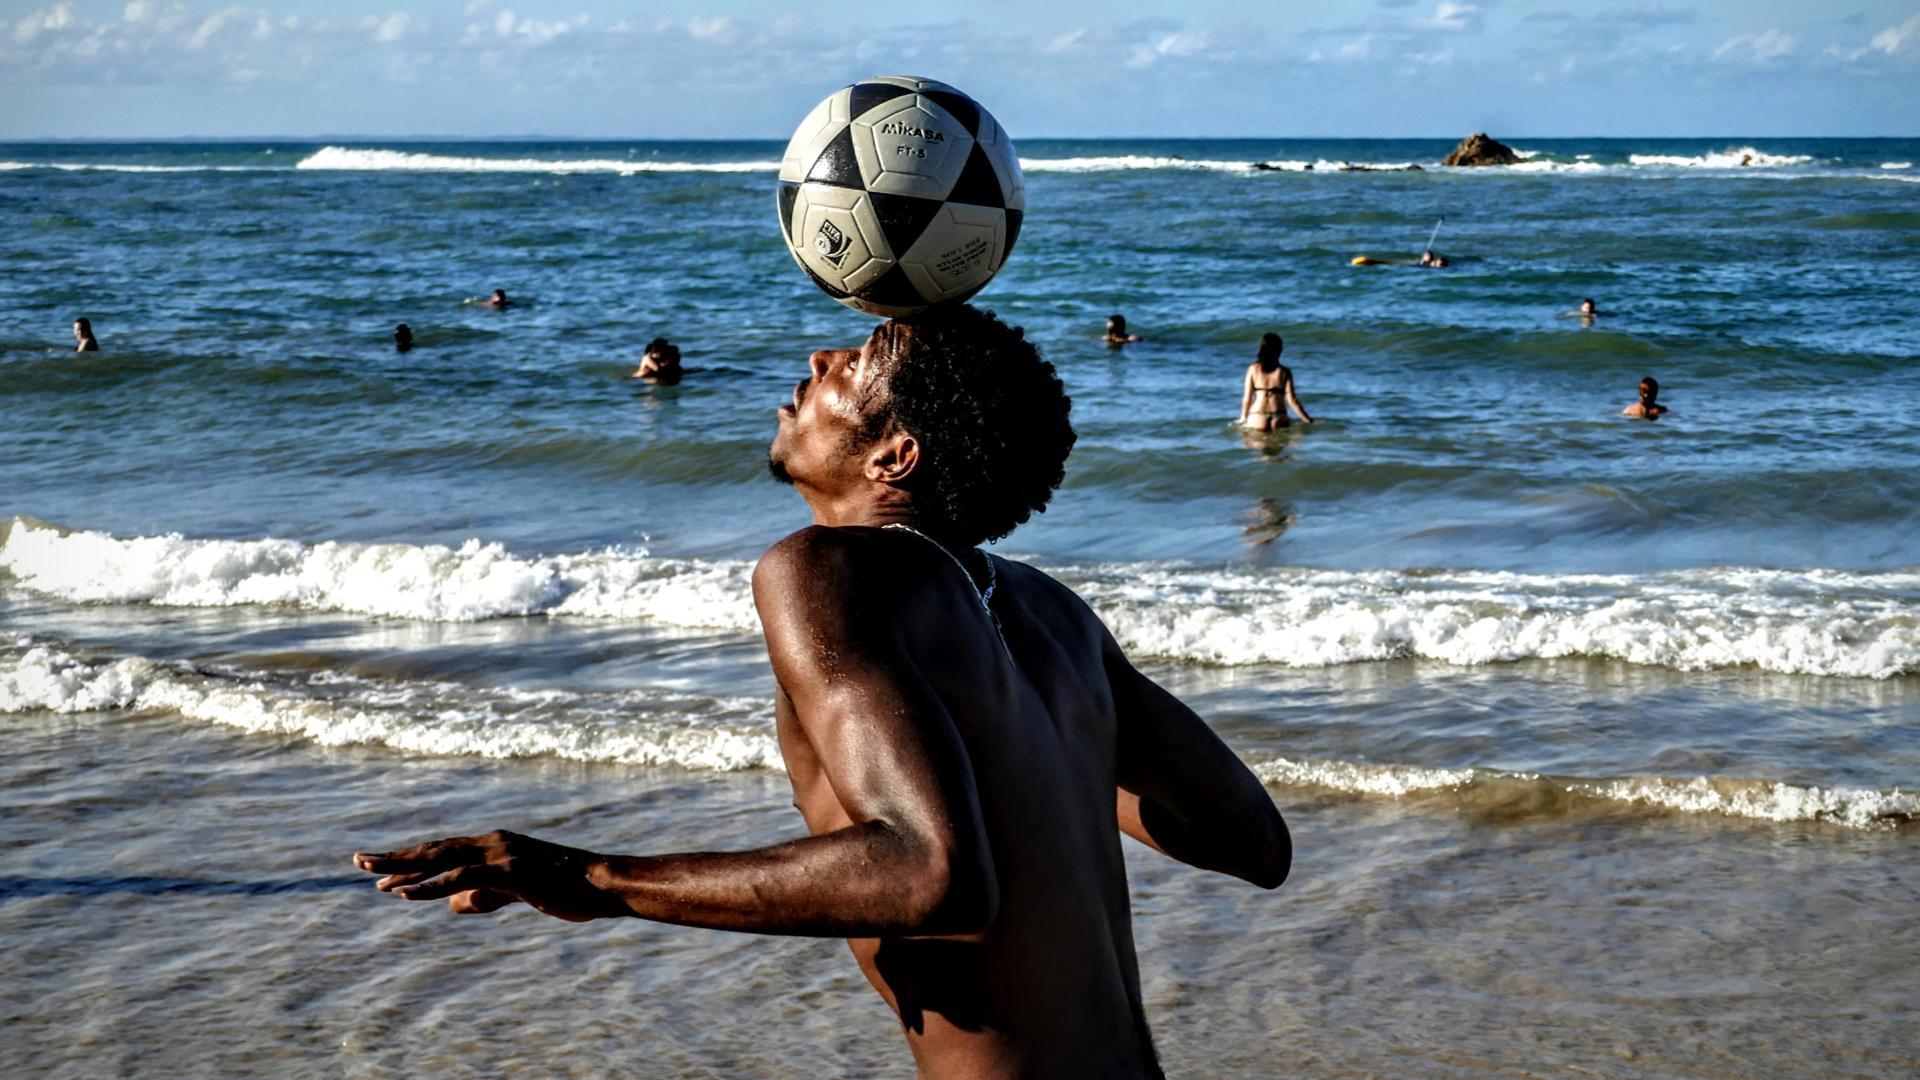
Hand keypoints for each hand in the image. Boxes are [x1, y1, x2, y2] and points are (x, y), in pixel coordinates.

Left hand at [352, 830, 619, 921]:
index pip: (444, 850)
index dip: (411, 859)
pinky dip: (432, 885)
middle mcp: (494, 842)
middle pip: (435, 848)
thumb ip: (486, 896)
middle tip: (359, 860)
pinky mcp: (511, 871)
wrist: (603, 884)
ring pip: (443, 858)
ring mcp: (502, 854)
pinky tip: (406, 893)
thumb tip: (452, 904)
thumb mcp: (520, 894)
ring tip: (374, 877)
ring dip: (405, 868)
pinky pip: (463, 877)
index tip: (379, 868)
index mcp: (496, 846)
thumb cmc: (569, 889)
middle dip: (396, 856)